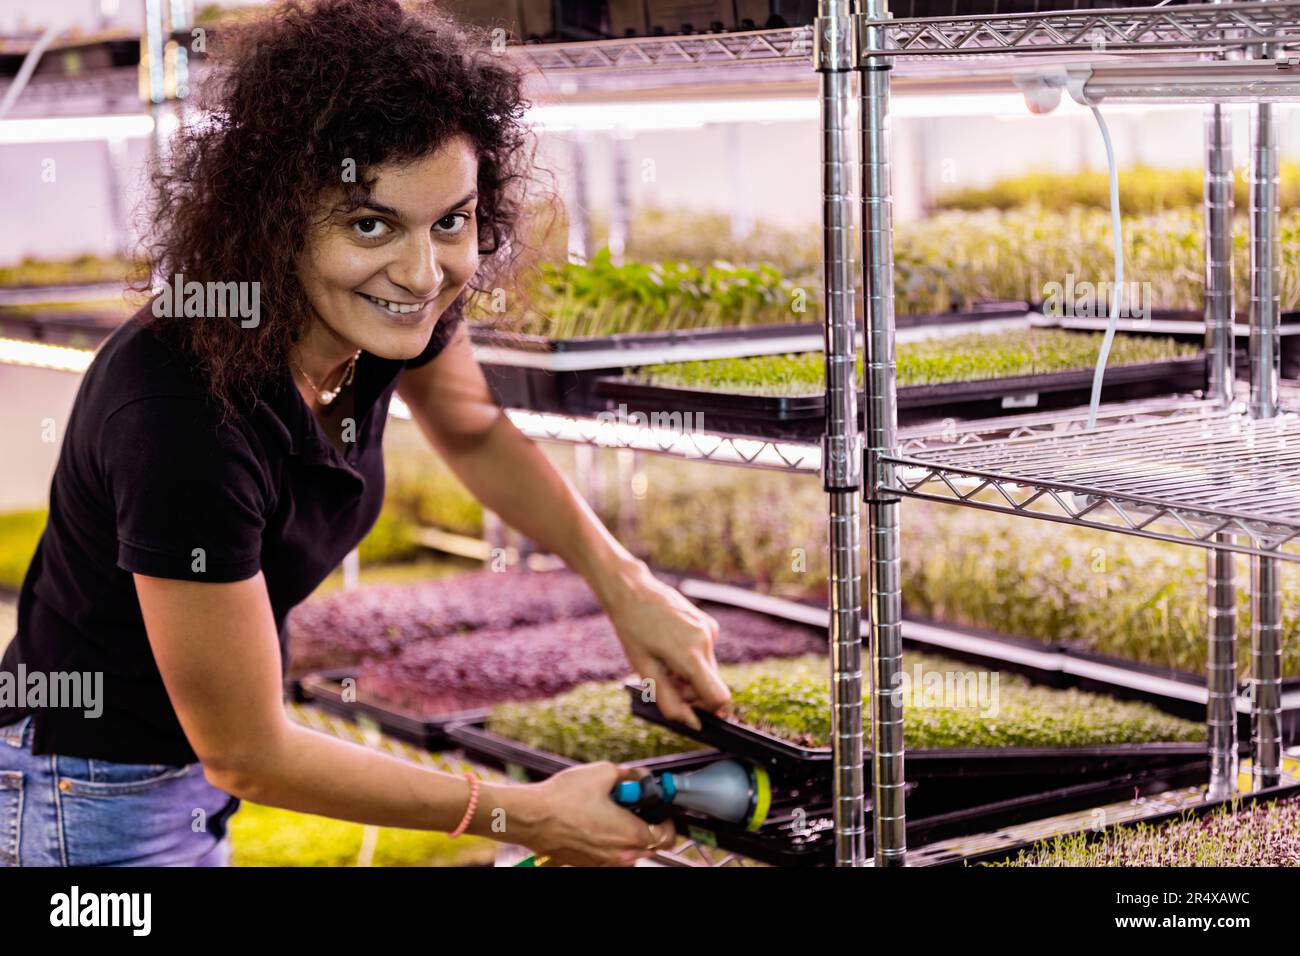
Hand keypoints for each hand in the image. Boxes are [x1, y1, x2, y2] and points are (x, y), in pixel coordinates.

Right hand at [517, 763, 676, 865]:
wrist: (532, 817)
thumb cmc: (564, 799)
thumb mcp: (603, 772)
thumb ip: (629, 774)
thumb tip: (638, 775)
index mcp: (631, 835)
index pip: (667, 836)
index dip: (667, 819)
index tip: (659, 807)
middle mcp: (621, 855)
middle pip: (647, 843)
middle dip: (644, 822)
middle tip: (630, 803)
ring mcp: (603, 862)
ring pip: (626, 849)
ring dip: (624, 832)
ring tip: (607, 810)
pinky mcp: (587, 863)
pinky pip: (607, 853)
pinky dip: (607, 839)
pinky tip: (592, 819)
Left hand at [601, 560, 731, 730]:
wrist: (633, 592)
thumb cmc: (634, 631)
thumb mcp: (646, 672)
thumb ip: (670, 702)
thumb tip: (692, 724)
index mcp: (691, 656)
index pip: (719, 698)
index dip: (704, 708)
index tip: (685, 704)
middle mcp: (706, 642)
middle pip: (710, 684)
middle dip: (690, 689)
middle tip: (663, 678)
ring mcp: (709, 630)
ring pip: (707, 669)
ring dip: (688, 673)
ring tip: (664, 659)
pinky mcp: (708, 624)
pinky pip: (705, 652)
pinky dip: (691, 656)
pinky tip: (670, 645)